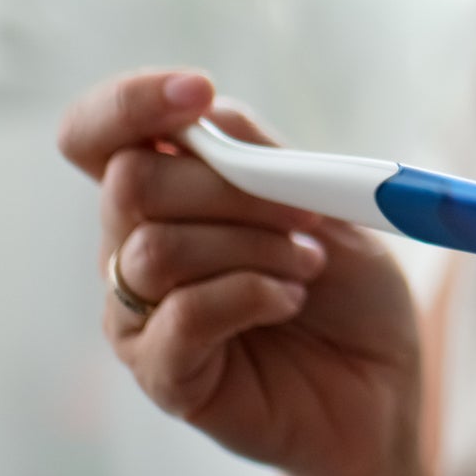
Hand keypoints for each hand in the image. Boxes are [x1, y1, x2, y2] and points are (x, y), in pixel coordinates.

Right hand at [58, 70, 423, 475]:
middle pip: (129, 182)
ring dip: (254, 247)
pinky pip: (181, 317)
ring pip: (156, 249)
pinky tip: (288, 302)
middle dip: (230, 188)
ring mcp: (139, 314)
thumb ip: (256, 155)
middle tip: (303, 216)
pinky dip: (251, 295)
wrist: (380, 384)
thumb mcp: (318, 200)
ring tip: (308, 266)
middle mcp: (132, 248)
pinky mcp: (163, 374)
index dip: (128, 102)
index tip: (196, 91)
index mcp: (163, 192)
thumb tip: (202, 113)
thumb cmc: (348, 288)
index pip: (95, 134)